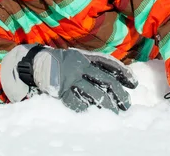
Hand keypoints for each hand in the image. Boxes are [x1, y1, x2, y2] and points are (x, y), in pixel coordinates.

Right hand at [0, 45, 137, 113]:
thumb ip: (94, 64)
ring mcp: (70, 79)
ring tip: (116, 112)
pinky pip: (77, 102)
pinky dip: (87, 108)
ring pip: (94, 94)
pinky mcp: (61, 90)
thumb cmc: (62, 62)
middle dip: (119, 94)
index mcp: (86, 57)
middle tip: (127, 104)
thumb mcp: (79, 58)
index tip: (133, 84)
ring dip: (107, 105)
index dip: (123, 73)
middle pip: (106, 81)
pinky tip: (94, 112)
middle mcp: (80, 67)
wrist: (35, 63)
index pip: (109, 64)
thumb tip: (118, 77)